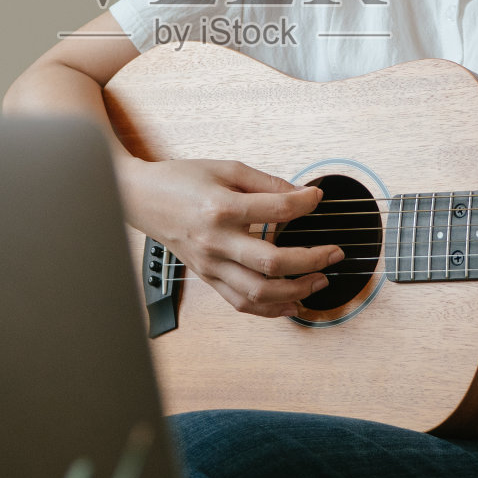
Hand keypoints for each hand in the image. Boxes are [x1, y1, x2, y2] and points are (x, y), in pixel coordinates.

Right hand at [122, 158, 344, 317]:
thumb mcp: (226, 168)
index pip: (276, 210)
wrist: (142, 198)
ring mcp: (211, 265)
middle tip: (334, 252)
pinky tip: (292, 302)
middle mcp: (216, 241)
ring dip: (296, 291)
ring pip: (258, 292)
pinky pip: (241, 302)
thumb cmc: (181, 181)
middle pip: (272, 262)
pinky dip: (270, 308)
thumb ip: (266, 183)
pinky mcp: (208, 278)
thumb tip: (300, 194)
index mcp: (221, 208)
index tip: (317, 199)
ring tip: (319, 280)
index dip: (304, 204)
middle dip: (311, 260)